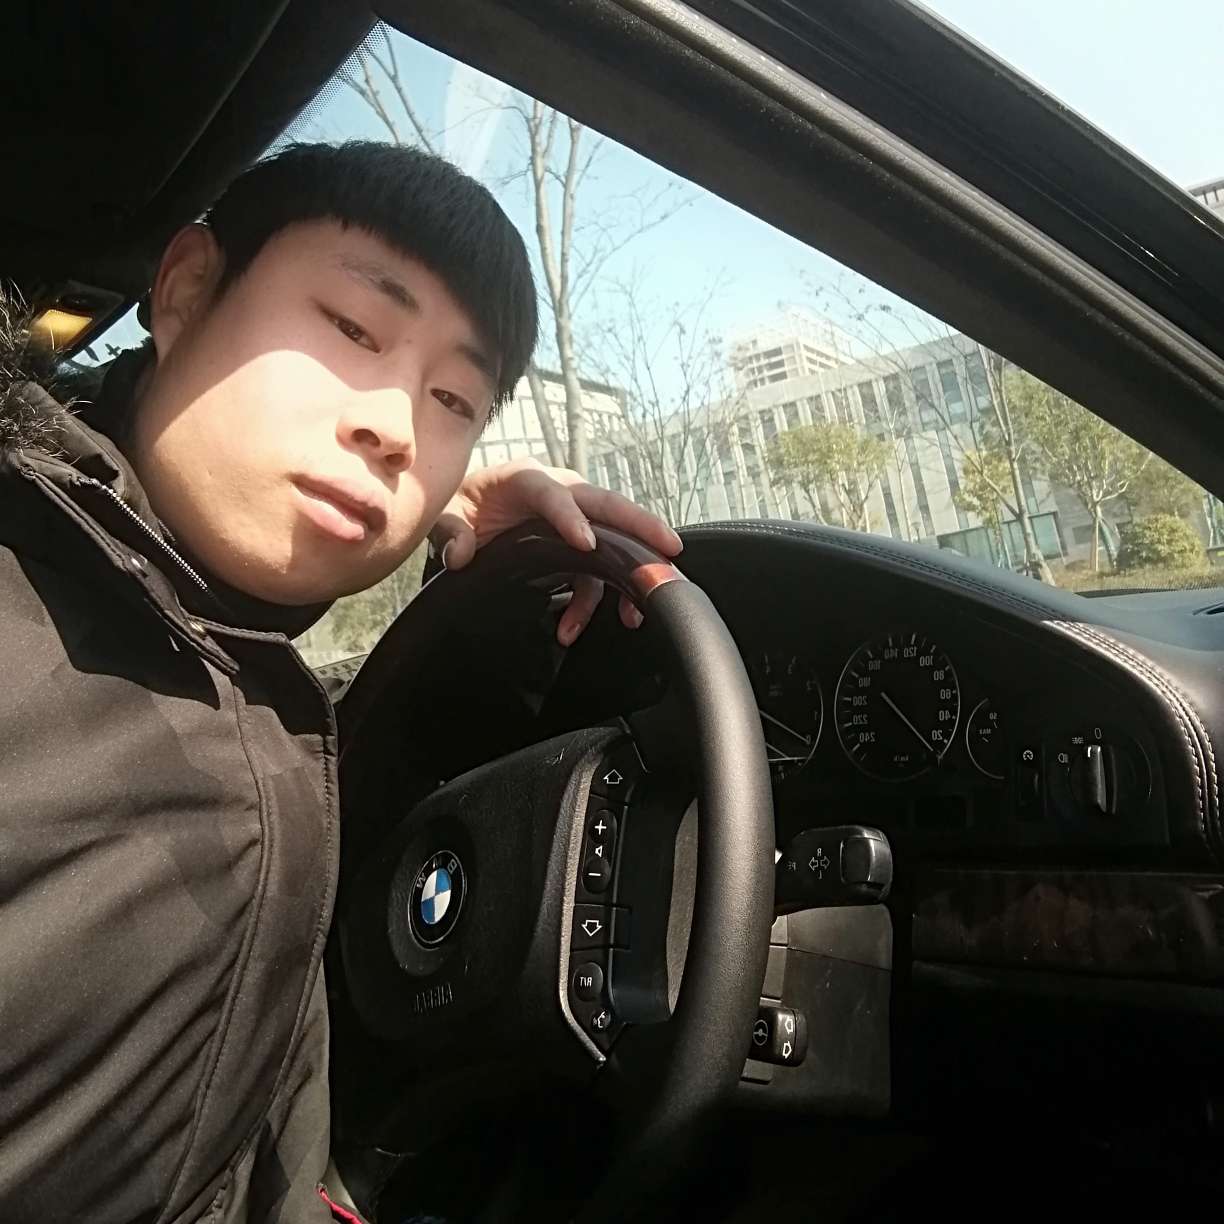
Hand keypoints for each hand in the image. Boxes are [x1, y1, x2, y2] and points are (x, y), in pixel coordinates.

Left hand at [429, 458, 682, 644]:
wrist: (465, 510)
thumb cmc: (460, 505)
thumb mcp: (445, 513)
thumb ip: (450, 531)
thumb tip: (463, 554)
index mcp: (526, 478)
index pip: (555, 494)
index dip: (571, 517)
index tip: (586, 544)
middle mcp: (559, 491)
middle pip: (607, 505)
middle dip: (641, 526)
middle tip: (668, 547)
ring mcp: (572, 517)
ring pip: (612, 540)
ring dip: (627, 575)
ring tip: (633, 613)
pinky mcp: (575, 543)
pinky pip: (594, 570)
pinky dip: (595, 599)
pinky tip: (575, 627)